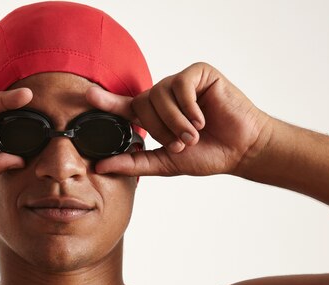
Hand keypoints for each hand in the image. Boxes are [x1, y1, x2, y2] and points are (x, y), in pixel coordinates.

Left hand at [86, 62, 274, 176]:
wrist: (241, 149)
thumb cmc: (207, 155)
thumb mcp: (165, 163)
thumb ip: (133, 163)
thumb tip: (100, 166)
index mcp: (154, 116)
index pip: (124, 107)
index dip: (106, 101)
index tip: (87, 95)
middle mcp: (164, 97)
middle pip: (143, 104)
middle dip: (162, 129)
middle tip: (183, 143)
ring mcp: (180, 83)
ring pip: (159, 94)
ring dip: (176, 121)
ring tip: (195, 133)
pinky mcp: (199, 73)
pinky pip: (181, 85)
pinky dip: (189, 106)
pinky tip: (203, 119)